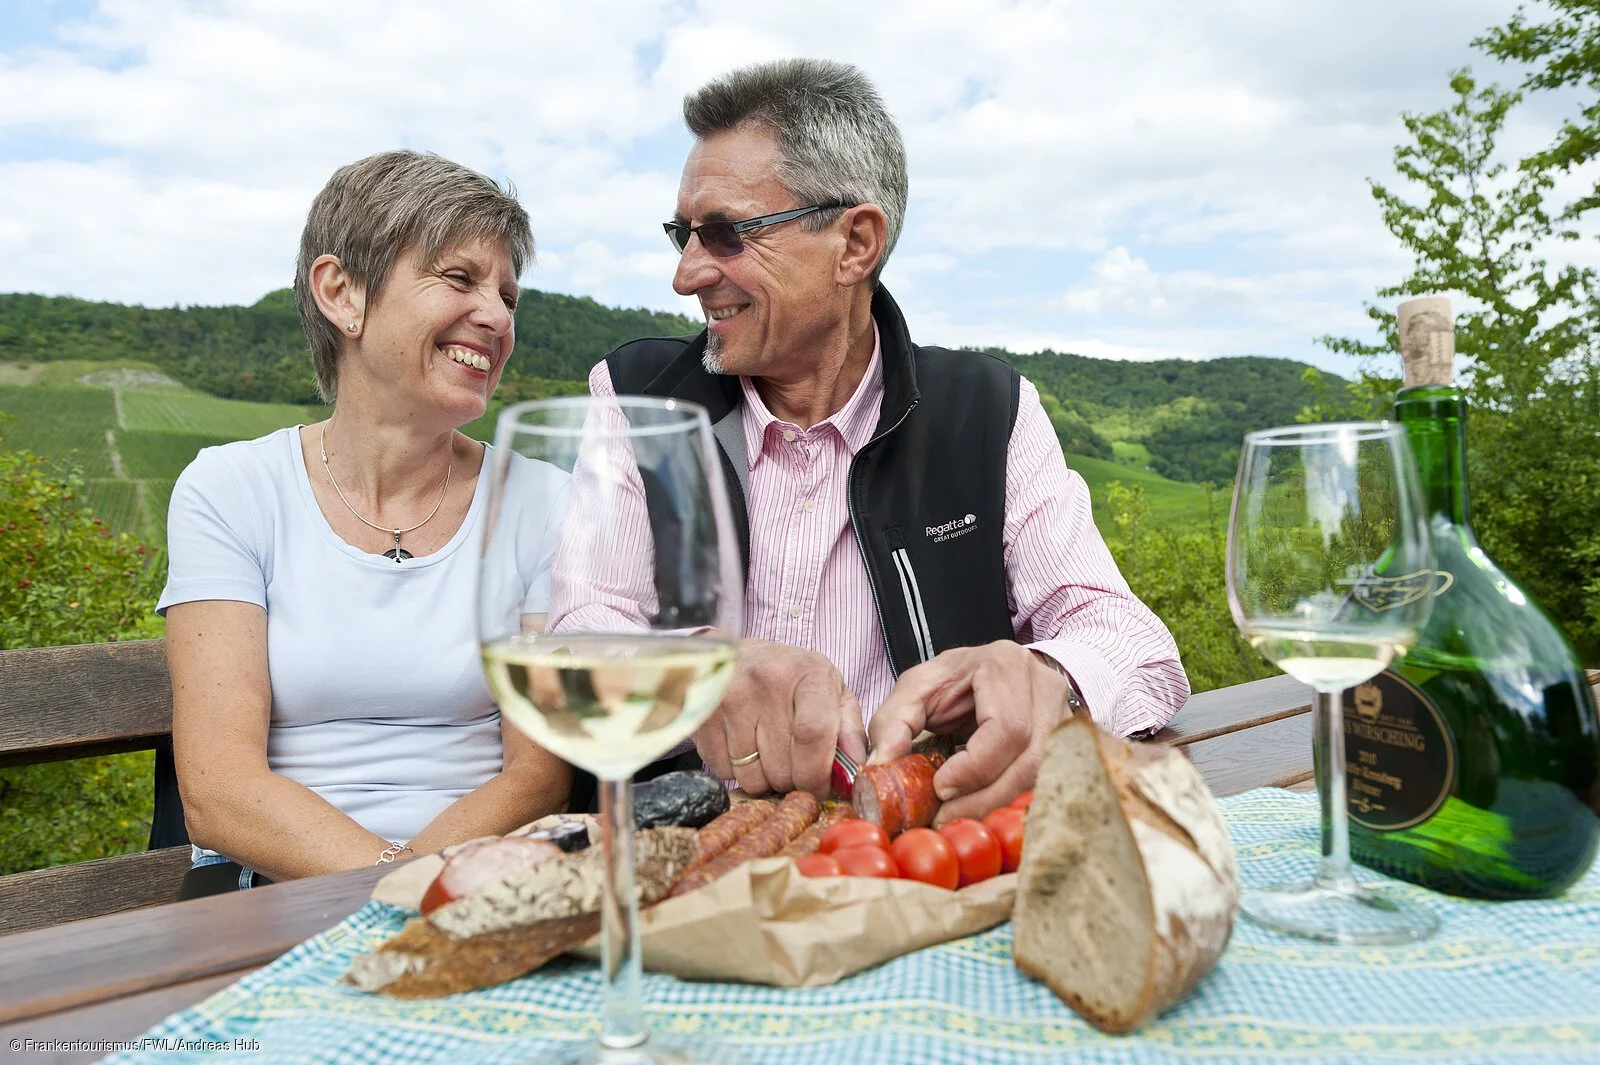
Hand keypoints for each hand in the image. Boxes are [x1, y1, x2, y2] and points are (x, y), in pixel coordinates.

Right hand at [697, 638, 867, 796]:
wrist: (739, 654)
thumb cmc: (793, 679)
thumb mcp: (832, 692)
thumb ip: (849, 730)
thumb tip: (859, 770)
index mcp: (807, 673)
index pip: (813, 735)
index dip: (817, 774)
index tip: (819, 787)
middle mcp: (766, 680)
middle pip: (782, 766)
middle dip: (792, 782)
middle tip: (793, 767)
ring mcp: (728, 696)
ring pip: (751, 776)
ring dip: (764, 779)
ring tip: (768, 753)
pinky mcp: (702, 714)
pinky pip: (722, 771)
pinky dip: (736, 772)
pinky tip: (744, 747)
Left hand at [867, 640, 1075, 823]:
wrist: (992, 671)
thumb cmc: (955, 678)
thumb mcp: (916, 688)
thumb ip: (893, 721)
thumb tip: (881, 764)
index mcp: (1006, 665)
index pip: (1006, 727)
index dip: (975, 767)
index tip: (941, 788)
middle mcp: (1045, 688)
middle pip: (1030, 759)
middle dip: (985, 797)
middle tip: (945, 815)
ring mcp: (1063, 715)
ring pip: (1042, 776)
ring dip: (999, 803)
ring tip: (959, 815)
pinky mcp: (1066, 742)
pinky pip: (1045, 781)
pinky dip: (1012, 799)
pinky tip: (984, 807)